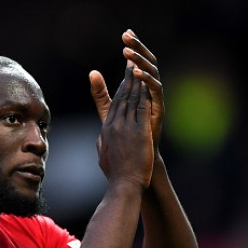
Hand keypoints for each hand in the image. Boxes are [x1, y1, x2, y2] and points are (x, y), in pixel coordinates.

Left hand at [90, 30, 163, 152]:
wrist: (136, 158)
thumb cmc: (125, 135)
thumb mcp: (109, 110)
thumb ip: (100, 93)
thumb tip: (91, 72)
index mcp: (138, 89)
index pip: (135, 62)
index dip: (132, 48)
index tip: (126, 33)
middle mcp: (148, 91)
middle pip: (145, 62)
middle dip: (137, 48)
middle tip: (128, 34)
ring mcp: (154, 99)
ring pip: (151, 72)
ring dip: (140, 61)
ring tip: (128, 52)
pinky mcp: (158, 108)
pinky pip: (155, 90)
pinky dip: (147, 80)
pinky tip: (137, 73)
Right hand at [96, 61, 152, 187]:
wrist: (123, 184)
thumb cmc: (115, 175)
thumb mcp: (103, 156)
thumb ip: (102, 145)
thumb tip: (100, 140)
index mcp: (106, 130)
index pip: (113, 105)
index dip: (119, 89)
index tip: (124, 78)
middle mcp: (114, 125)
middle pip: (121, 97)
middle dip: (127, 79)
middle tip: (131, 63)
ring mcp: (126, 127)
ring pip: (131, 99)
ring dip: (135, 82)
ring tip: (139, 68)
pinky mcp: (139, 131)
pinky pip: (142, 108)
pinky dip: (144, 94)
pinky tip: (148, 84)